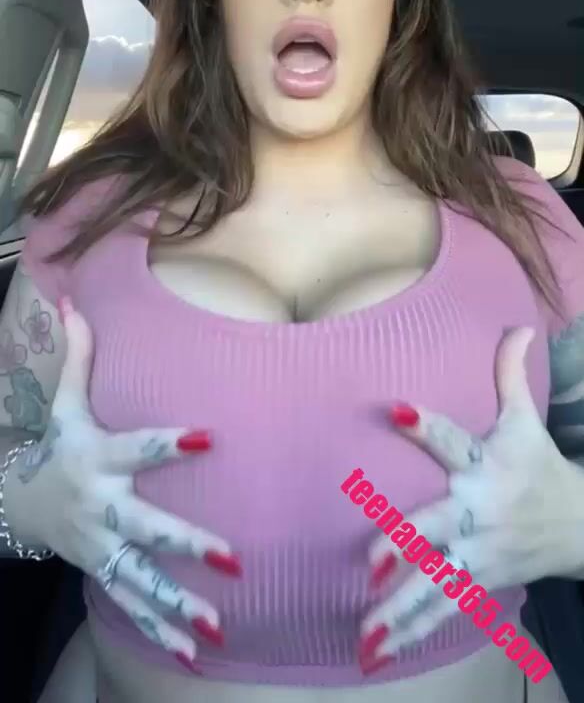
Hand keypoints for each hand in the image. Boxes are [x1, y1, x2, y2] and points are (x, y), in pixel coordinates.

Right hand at [10, 297, 239, 673]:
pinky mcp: (102, 571)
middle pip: (144, 525)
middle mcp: (101, 506)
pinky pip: (132, 605)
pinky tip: (193, 652)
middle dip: (185, 541)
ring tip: (217, 626)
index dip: (169, 443)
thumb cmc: (58, 446)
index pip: (137, 447)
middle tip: (232, 556)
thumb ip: (78, 358)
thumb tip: (71, 302)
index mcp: (97, 459)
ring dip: (177, 604)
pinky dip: (160, 630)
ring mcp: (101, 546)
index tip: (208, 437)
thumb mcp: (64, 405)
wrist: (18, 501)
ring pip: (141, 578)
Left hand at [358, 326, 583, 672]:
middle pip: (440, 527)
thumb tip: (518, 324)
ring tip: (364, 632)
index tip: (396, 409)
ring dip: (400, 609)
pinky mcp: (478, 583)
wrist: (579, 526)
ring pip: (437, 583)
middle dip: (406, 544)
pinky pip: (441, 611)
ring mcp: (479, 554)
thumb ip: (509, 375)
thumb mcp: (527, 420)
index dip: (427, 425)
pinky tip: (375, 654)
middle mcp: (481, 512)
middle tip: (372, 561)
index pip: (455, 440)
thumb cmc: (539, 465)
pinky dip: (410, 633)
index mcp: (488, 465)